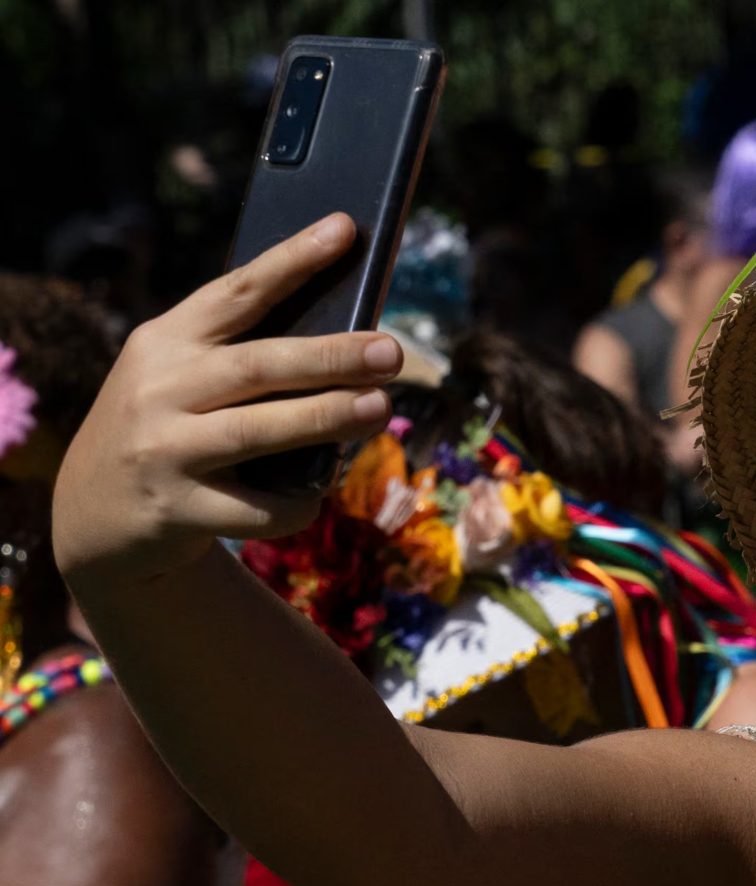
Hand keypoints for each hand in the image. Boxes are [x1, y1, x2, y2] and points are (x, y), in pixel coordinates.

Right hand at [53, 214, 401, 586]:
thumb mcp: (179, 379)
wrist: (93, 515)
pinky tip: (316, 496)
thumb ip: (240, 357)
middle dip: (329, 355)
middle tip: (391, 350)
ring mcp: (163, 450)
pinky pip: (256, 507)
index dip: (292, 260)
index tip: (344, 229)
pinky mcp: (176, 508)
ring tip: (381, 406)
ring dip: (325, 418)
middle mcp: (159, 389)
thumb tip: (347, 337)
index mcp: (165, 342)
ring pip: (256, 430)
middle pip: (258, 364)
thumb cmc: (165, 431)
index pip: (236, 292)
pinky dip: (296, 503)